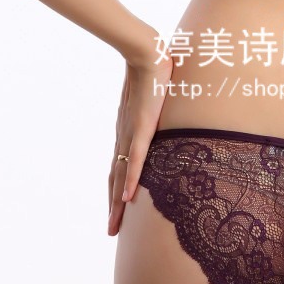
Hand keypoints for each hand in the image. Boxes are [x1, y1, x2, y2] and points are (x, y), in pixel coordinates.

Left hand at [107, 48, 172, 235]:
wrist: (146, 52)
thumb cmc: (153, 68)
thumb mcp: (156, 95)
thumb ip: (160, 107)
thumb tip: (172, 107)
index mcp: (127, 130)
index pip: (119, 165)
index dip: (117, 188)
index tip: (117, 208)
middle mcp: (125, 137)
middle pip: (116, 178)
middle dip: (113, 206)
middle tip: (111, 231)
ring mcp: (131, 134)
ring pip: (121, 176)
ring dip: (117, 203)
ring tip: (114, 227)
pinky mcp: (141, 128)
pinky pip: (135, 160)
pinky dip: (131, 181)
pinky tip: (128, 199)